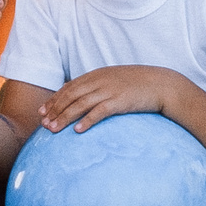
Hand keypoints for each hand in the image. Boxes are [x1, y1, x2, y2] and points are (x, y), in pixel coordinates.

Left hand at [39, 66, 195, 132]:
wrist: (163, 84)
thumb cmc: (140, 85)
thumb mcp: (116, 81)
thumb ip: (100, 87)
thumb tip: (87, 102)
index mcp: (97, 75)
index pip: (69, 87)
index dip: (54, 99)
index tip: (42, 111)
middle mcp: (100, 80)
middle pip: (70, 95)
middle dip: (54, 109)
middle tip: (43, 123)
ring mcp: (109, 90)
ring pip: (80, 104)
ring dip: (64, 117)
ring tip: (53, 129)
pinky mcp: (120, 101)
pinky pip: (99, 112)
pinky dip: (86, 120)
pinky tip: (77, 131)